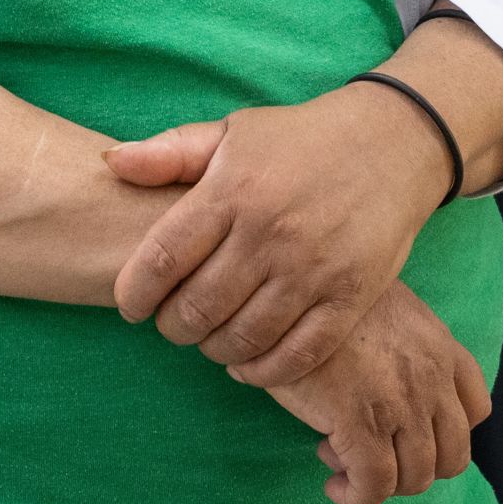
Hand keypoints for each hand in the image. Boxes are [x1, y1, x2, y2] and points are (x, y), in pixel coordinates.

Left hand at [107, 85, 453, 384]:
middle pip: (197, 308)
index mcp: (233, 189)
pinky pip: (296, 355)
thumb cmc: (299, 141)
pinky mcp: (349, 297)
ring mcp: (312, 268)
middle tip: (171, 323)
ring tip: (209, 337)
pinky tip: (246, 361)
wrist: (392, 143)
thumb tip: (110, 163)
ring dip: (213, 349)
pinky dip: (262, 371)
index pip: (163, 259)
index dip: (134, 293)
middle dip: (172, 327)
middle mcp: (270, 231)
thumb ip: (169, 153)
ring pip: (242, 338)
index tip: (130, 305)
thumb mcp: (232, 133)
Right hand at [259, 277, 490, 503]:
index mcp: (440, 347)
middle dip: (415, 468)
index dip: (446, 434)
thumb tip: (384, 376)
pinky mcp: (361, 424)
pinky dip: (357, 498)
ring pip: (416, 478)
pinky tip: (333, 484)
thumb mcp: (382, 305)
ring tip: (342, 458)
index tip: (407, 433)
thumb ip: (401, 342)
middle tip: (374, 454)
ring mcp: (402, 404)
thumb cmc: (325, 294)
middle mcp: (432, 379)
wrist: (291, 287)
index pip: (477, 409)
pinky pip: (374, 487)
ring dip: (383, 483)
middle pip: (453, 456)